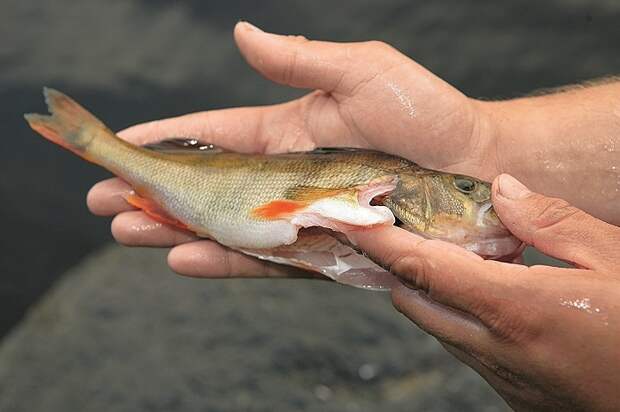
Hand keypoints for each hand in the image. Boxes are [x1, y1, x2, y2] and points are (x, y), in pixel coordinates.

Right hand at [88, 21, 493, 278]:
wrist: (475, 168)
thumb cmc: (425, 113)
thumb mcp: (363, 70)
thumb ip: (300, 60)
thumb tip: (241, 33)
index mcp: (287, 131)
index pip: (213, 134)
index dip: (167, 138)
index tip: (121, 143)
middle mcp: (284, 177)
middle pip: (206, 187)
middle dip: (153, 192)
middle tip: (102, 199)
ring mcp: (298, 216)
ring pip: (224, 226)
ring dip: (172, 229)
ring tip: (123, 231)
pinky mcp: (321, 250)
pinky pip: (265, 258)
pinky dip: (223, 260)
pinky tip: (182, 260)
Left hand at [348, 174, 619, 410]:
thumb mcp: (615, 258)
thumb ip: (551, 221)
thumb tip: (501, 190)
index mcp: (516, 309)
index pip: (420, 267)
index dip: (377, 241)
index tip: (347, 220)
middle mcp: (495, 349)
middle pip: (413, 299)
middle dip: (401, 263)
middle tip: (412, 228)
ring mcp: (502, 378)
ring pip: (436, 325)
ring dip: (432, 289)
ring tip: (463, 257)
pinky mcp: (515, 395)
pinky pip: (466, 348)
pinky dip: (460, 316)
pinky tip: (496, 297)